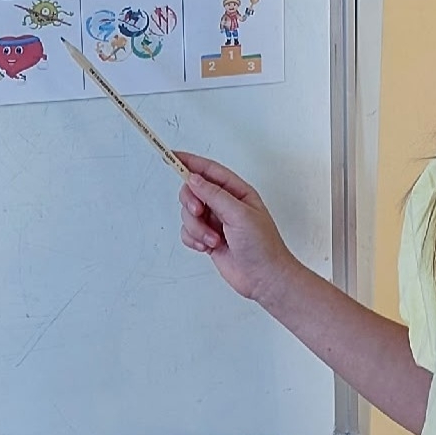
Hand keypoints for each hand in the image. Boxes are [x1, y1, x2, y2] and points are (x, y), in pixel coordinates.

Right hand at [177, 150, 297, 304]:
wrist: (264, 278)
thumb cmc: (262, 246)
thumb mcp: (239, 214)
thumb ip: (214, 194)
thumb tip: (194, 179)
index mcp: (237, 192)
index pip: (209, 170)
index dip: (189, 162)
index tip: (171, 156)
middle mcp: (225, 204)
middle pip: (193, 192)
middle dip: (192, 203)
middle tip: (200, 213)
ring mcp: (216, 222)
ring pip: (188, 215)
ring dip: (197, 228)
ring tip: (213, 240)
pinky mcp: (208, 239)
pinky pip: (188, 232)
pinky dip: (193, 240)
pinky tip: (207, 247)